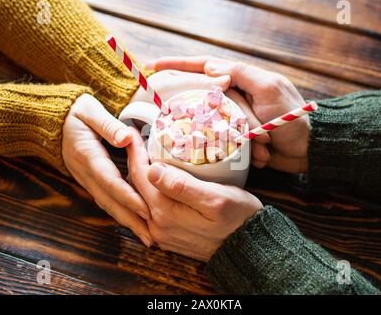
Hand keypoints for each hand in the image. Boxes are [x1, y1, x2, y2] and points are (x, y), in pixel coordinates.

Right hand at [62, 93, 151, 245]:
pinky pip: (106, 201)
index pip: (110, 180)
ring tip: (147, 237)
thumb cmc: (75, 112)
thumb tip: (126, 138)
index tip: (146, 209)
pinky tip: (133, 224)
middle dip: (131, 220)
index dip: (128, 196)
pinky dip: (120, 214)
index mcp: (88, 155)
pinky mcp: (89, 182)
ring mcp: (86, 180)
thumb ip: (107, 124)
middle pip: (110, 201)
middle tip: (151, 237)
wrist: (51, 121)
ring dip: (127, 222)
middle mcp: (86, 173)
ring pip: (107, 205)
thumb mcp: (90, 111)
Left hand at [127, 129, 261, 260]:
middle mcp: (157, 226)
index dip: (135, 152)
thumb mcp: (216, 198)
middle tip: (137, 142)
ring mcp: (161, 234)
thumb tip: (152, 170)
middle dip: (134, 163)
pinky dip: (147, 194)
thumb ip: (182, 186)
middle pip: (135, 188)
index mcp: (165, 212)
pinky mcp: (168, 237)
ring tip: (145, 158)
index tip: (132, 133)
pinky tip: (156, 182)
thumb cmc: (238, 218)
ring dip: (139, 178)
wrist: (248, 248)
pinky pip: (148, 211)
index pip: (140, 175)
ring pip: (139, 200)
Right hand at [148, 57, 308, 172]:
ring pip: (211, 123)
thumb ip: (241, 74)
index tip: (154, 66)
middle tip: (178, 115)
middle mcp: (235, 96)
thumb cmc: (292, 116)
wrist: (310, 148)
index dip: (178, 65)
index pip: (204, 67)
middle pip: (202, 97)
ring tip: (237, 143)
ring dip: (219, 136)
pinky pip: (224, 142)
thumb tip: (211, 68)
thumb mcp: (269, 88)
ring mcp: (235, 118)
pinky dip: (231, 150)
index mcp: (241, 80)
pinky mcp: (238, 138)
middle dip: (194, 109)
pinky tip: (244, 156)